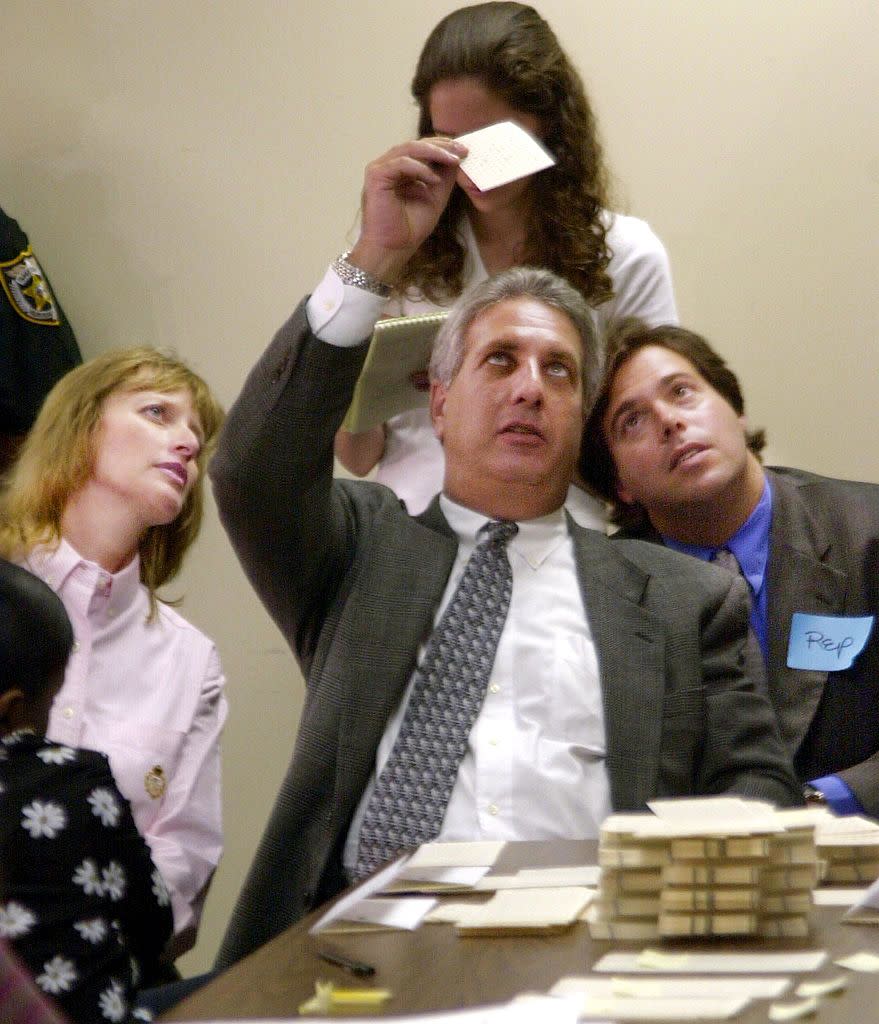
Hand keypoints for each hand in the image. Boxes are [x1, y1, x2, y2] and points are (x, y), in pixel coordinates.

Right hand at [349, 137, 465, 284]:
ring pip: (409, 149)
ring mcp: (380, 169)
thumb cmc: (410, 229)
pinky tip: (434, 179)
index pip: (422, 149)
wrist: (393, 250)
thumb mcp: (435, 199)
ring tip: (454, 160)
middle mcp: (389, 166)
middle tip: (462, 150)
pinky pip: (401, 163)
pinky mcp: (376, 175)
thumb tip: (457, 157)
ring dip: (434, 152)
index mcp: (400, 170)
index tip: (464, 151)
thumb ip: (444, 178)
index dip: (443, 147)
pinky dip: (420, 169)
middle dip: (442, 145)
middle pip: (416, 144)